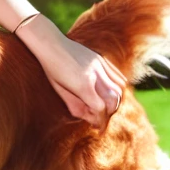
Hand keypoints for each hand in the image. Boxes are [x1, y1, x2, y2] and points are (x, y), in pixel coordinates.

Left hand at [15, 14, 127, 129]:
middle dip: (109, 113)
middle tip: (101, 120)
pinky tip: (110, 94)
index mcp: (83, 84)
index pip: (100, 108)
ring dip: (116, 102)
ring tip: (105, 108)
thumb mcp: (59, 89)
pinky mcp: (102, 60)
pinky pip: (118, 76)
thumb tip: (89, 118)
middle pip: (113, 100)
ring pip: (120, 89)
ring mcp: (100, 66)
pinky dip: (118, 88)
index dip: (100, 120)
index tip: (97, 127)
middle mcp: (95, 75)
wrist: (50, 42)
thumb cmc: (51, 68)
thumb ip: (75, 105)